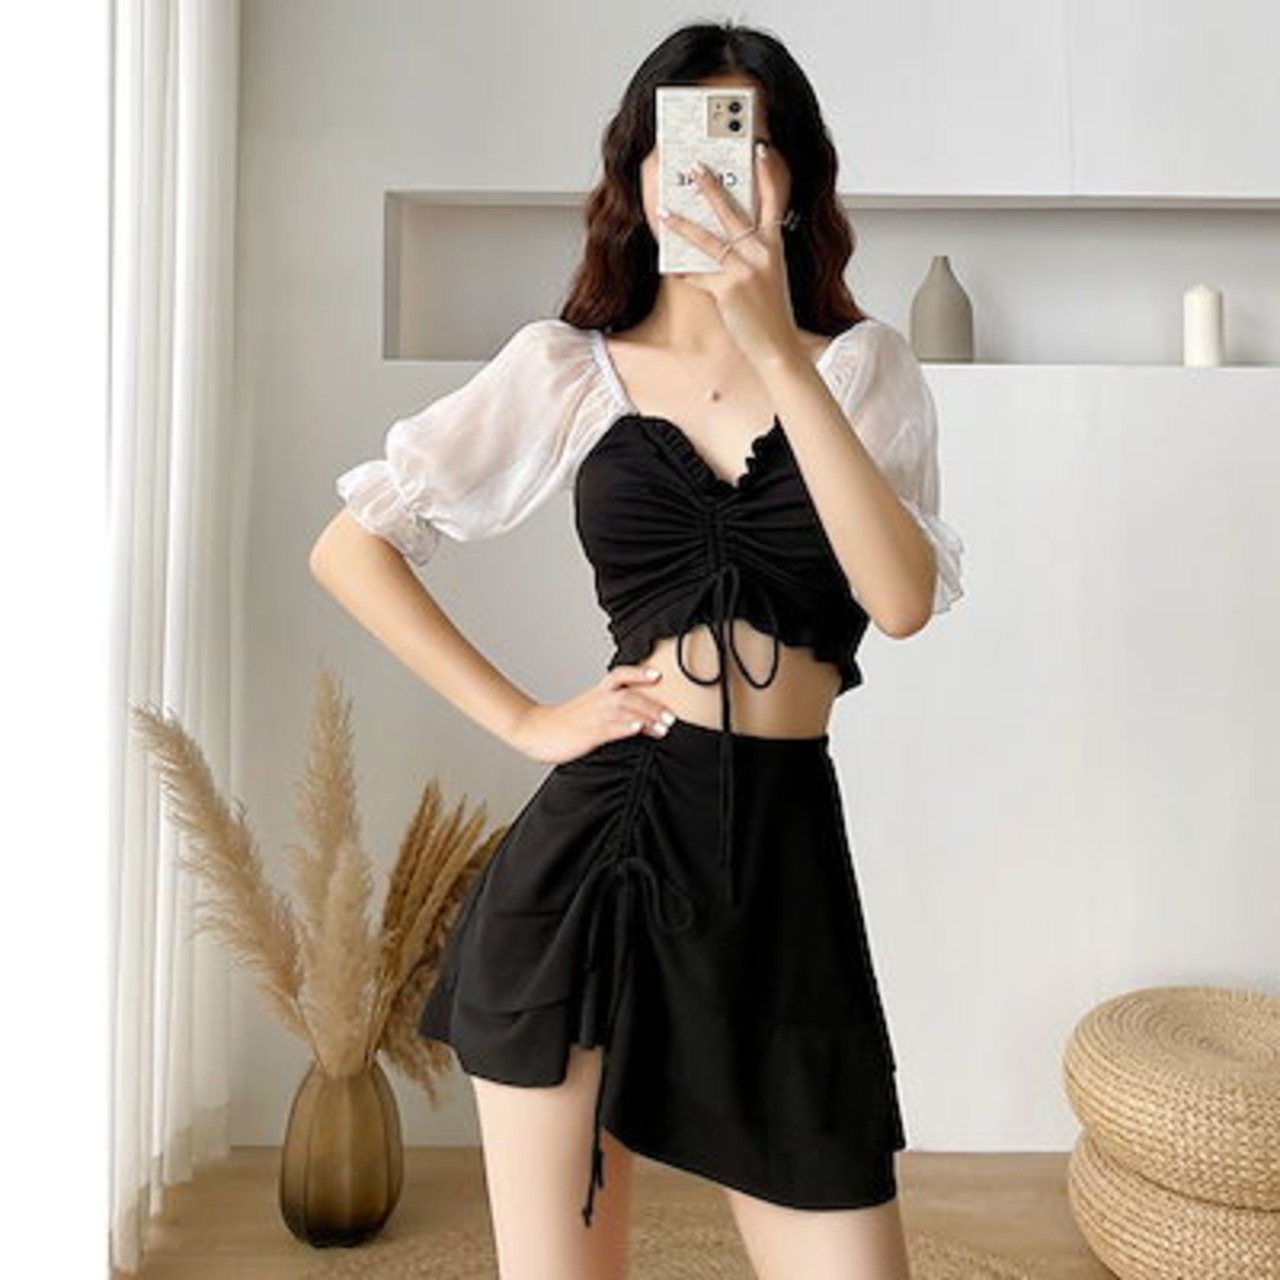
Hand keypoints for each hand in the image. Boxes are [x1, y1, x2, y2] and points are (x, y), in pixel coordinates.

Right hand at [508, 666, 677, 764]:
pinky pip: (609, 727)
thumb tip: (638, 718)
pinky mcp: (588, 733)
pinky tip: (638, 729)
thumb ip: (611, 710)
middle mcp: (597, 701)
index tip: (658, 675)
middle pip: (629, 695)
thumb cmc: (564, 723)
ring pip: (623, 710)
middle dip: (653, 705)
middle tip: (672, 717)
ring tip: (664, 727)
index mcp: (597, 693)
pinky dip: (625, 727)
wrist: (536, 730)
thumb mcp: (589, 710)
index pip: (620, 675)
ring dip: (646, 717)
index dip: (639, 673)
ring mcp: (593, 716)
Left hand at [658, 141, 804, 368]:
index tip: (761, 151)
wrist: (777, 346)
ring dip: (682, 225)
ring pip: (707, 240)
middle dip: (711, 188)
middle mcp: (761, 254)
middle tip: (695, 168)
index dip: (768, 176)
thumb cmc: (772, 313)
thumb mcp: (769, 276)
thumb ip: (751, 256)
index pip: (773, 203)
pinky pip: (699, 276)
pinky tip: (671, 269)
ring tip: (665, 213)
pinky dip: (684, 274)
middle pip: (732, 213)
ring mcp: (744, 271)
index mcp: (775, 247)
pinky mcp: (728, 290)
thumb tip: (719, 242)